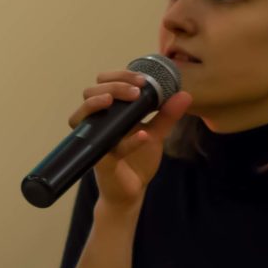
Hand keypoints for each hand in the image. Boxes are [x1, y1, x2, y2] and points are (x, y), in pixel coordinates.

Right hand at [71, 71, 191, 212]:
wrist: (133, 191)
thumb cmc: (136, 160)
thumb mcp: (155, 133)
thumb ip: (167, 115)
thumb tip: (185, 94)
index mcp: (109, 113)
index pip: (103, 84)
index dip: (119, 76)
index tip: (142, 79)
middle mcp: (97, 124)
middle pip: (89, 93)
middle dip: (113, 86)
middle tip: (137, 90)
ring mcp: (96, 142)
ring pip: (82, 116)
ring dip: (101, 103)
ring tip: (128, 100)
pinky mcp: (101, 162)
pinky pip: (109, 149)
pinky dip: (128, 142)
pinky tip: (143, 135)